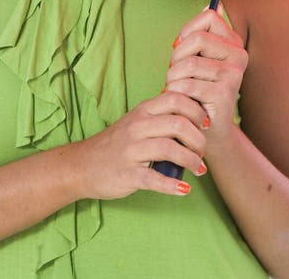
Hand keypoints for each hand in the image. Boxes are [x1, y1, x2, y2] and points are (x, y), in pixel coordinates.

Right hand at [73, 91, 207, 199]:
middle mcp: (138, 127)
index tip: (206, 124)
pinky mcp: (127, 174)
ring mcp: (132, 151)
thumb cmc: (117, 143)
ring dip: (191, 160)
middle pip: (178, 124)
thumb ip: (161, 115)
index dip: (196, 110)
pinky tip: (184, 189)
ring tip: (200, 169)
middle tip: (204, 151)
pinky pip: (154, 179)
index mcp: (143, 111)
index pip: (176, 99)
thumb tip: (194, 114)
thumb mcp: (137, 121)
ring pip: (169, 148)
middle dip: (198, 139)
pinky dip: (172, 185)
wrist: (82, 165)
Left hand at [165, 5, 248, 155]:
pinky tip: (182, 101)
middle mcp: (239, 56)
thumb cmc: (197, 91)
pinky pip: (187, 84)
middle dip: (177, 56)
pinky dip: (176, 93)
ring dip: (173, 78)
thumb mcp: (199, 58)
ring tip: (178, 90)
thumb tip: (216, 2)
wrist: (206, 131)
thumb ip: (204, 32)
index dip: (187, 32)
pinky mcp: (224, 94)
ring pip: (188, 63)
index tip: (181, 49)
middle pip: (198, 39)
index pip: (208, 17)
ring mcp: (234, 75)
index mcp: (234, 43)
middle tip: (176, 74)